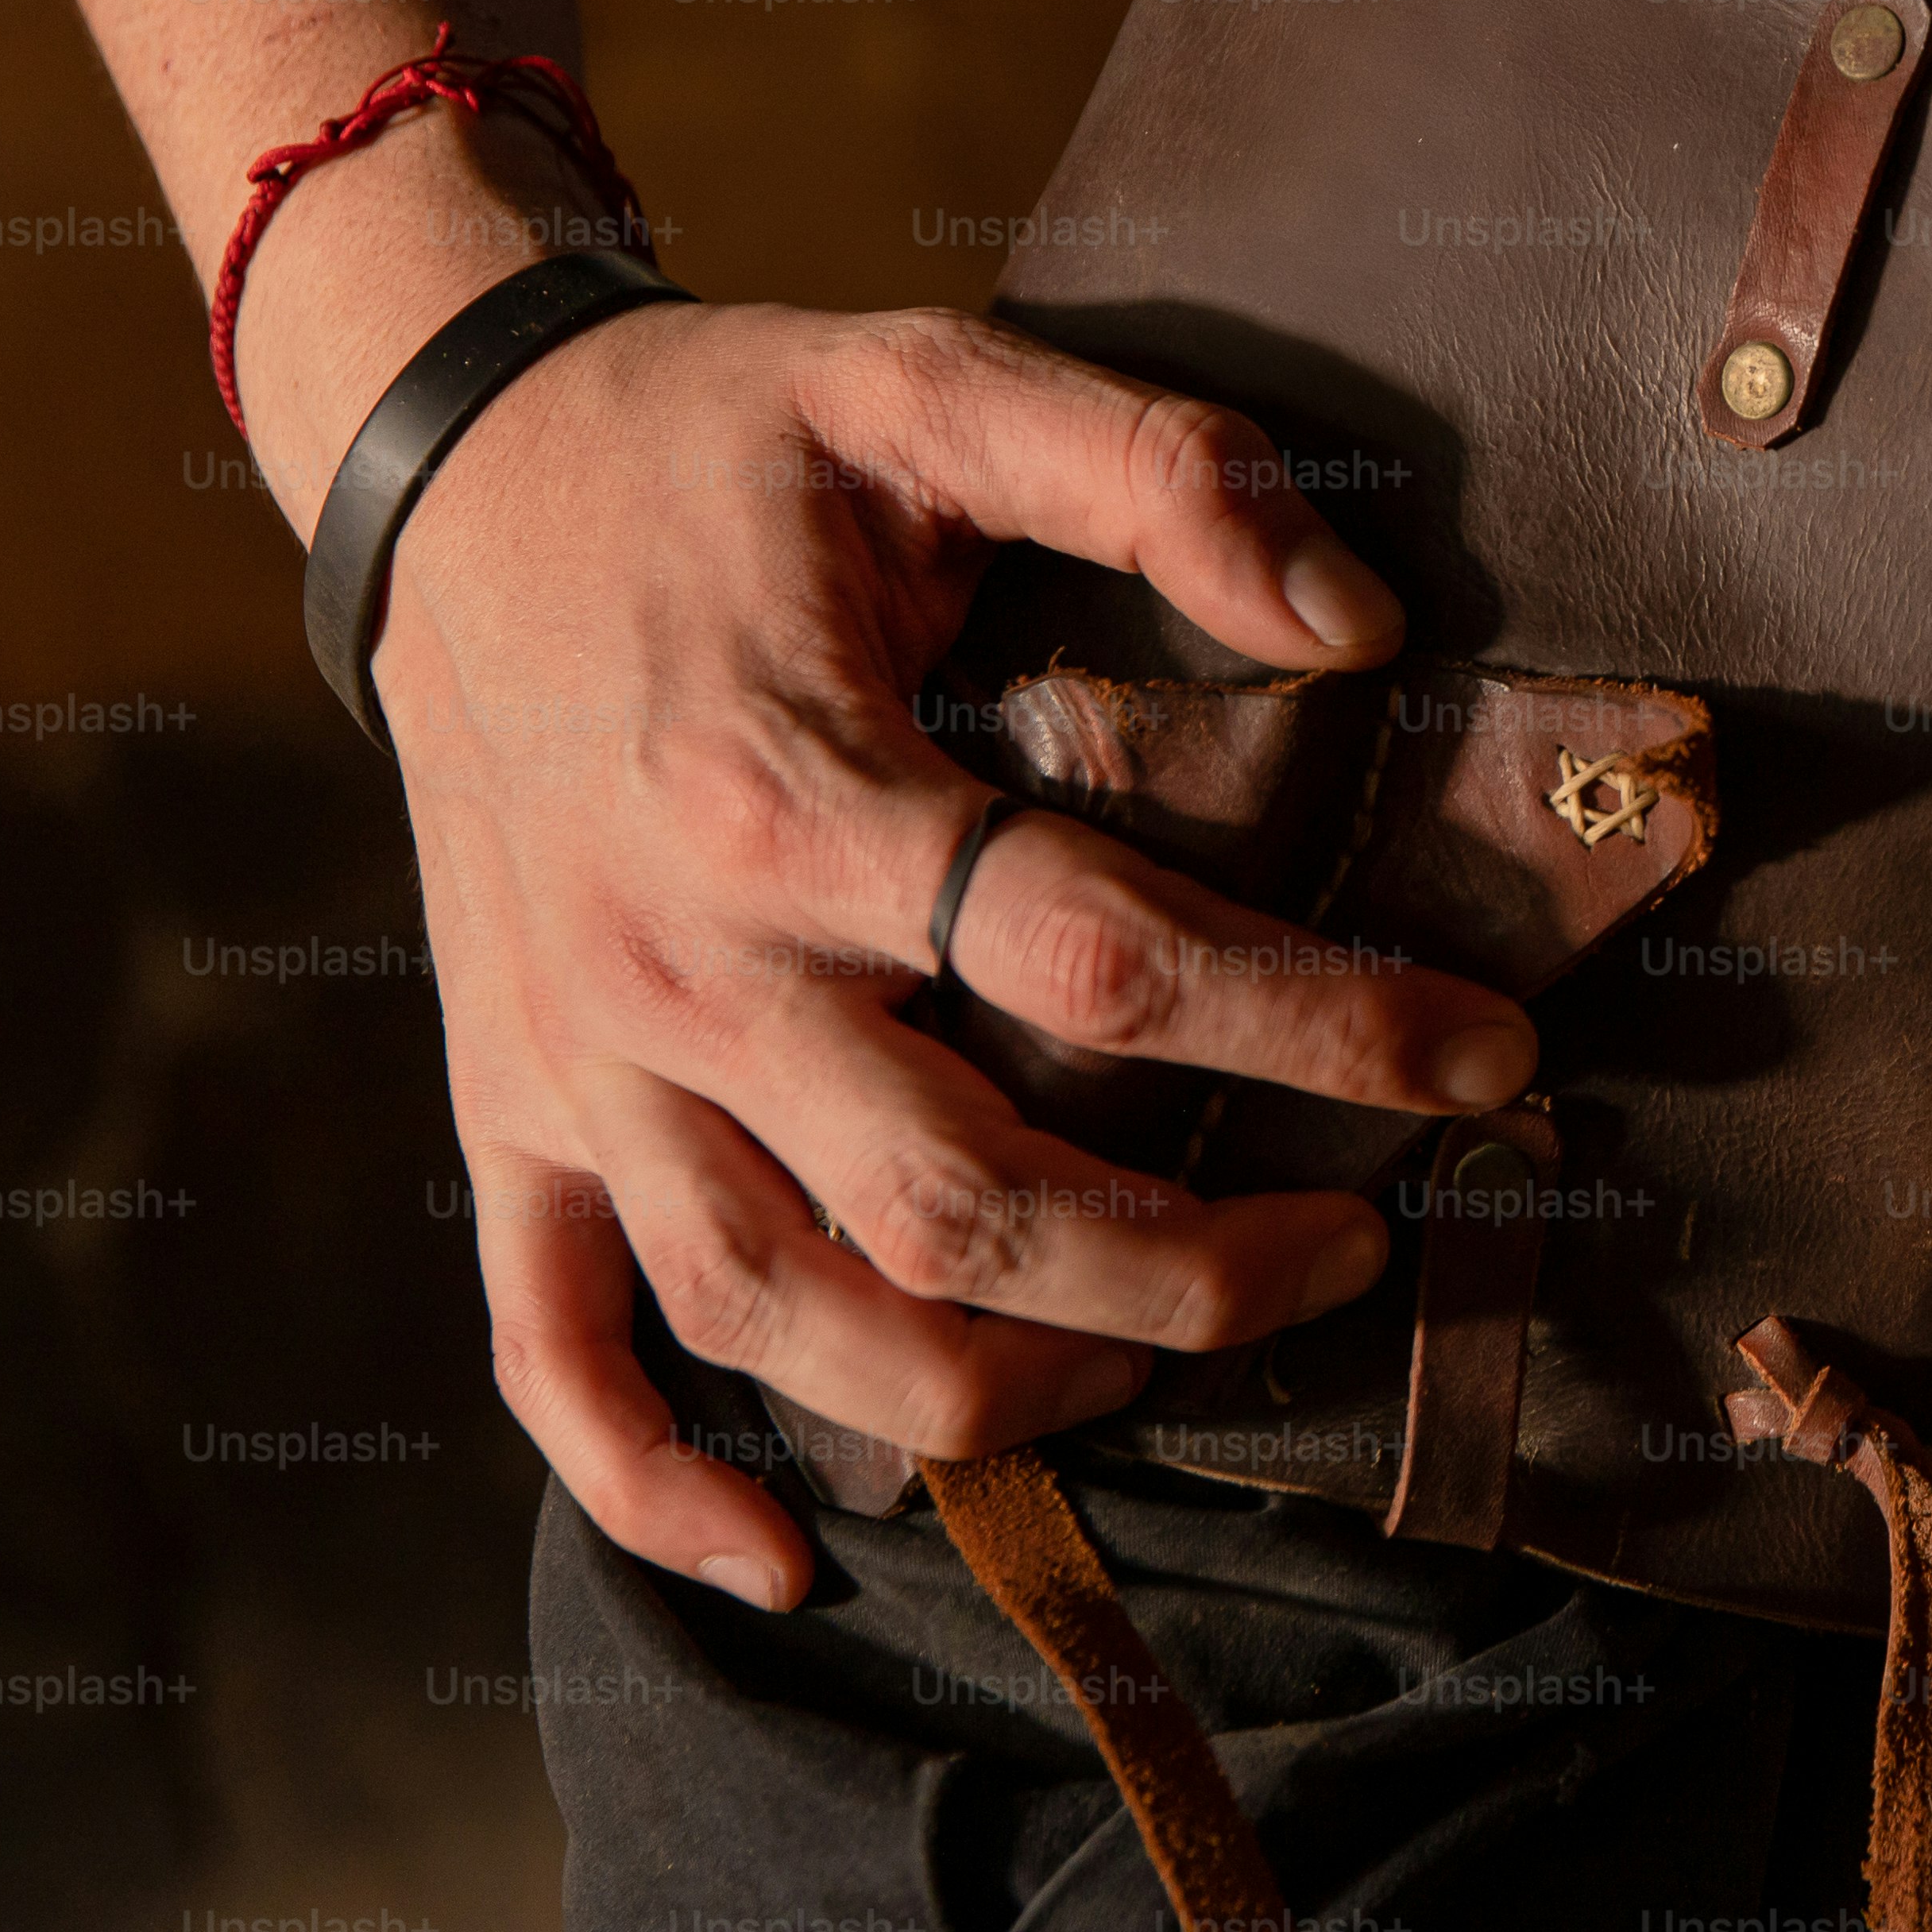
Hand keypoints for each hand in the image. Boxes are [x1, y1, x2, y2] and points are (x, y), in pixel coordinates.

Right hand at [369, 293, 1539, 1612]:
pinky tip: (797, 1551)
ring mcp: (577, 1064)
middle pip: (957, 1201)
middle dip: (1195, 1265)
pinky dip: (654, 1488)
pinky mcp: (506, 1116)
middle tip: (1361, 1235)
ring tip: (1169, 1349)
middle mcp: (674, 961)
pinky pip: (552, 1352)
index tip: (1484, 1059)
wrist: (447, 468)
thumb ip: (1153, 469)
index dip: (1321, 1026)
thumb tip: (1357, 620)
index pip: (1101, 960)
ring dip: (998, 1385)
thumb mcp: (930, 380)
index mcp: (788, 786)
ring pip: (782, 1318)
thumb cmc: (723, 438)